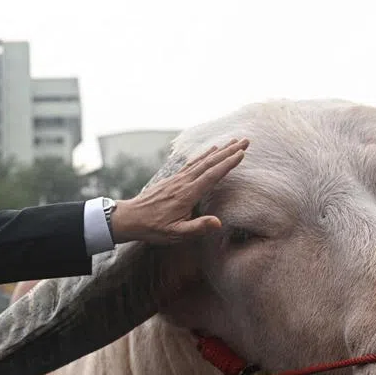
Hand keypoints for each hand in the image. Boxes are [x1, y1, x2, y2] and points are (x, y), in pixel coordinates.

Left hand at [108, 139, 248, 244]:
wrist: (130, 218)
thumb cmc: (153, 228)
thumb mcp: (176, 233)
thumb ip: (197, 228)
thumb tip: (218, 222)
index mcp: (187, 194)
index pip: (212, 175)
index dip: (228, 164)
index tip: (242, 154)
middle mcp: (183, 182)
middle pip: (210, 163)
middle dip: (228, 151)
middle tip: (245, 141)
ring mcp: (177, 179)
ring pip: (201, 160)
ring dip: (219, 150)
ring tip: (233, 141)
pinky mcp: (172, 179)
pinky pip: (192, 163)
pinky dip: (204, 155)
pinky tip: (210, 151)